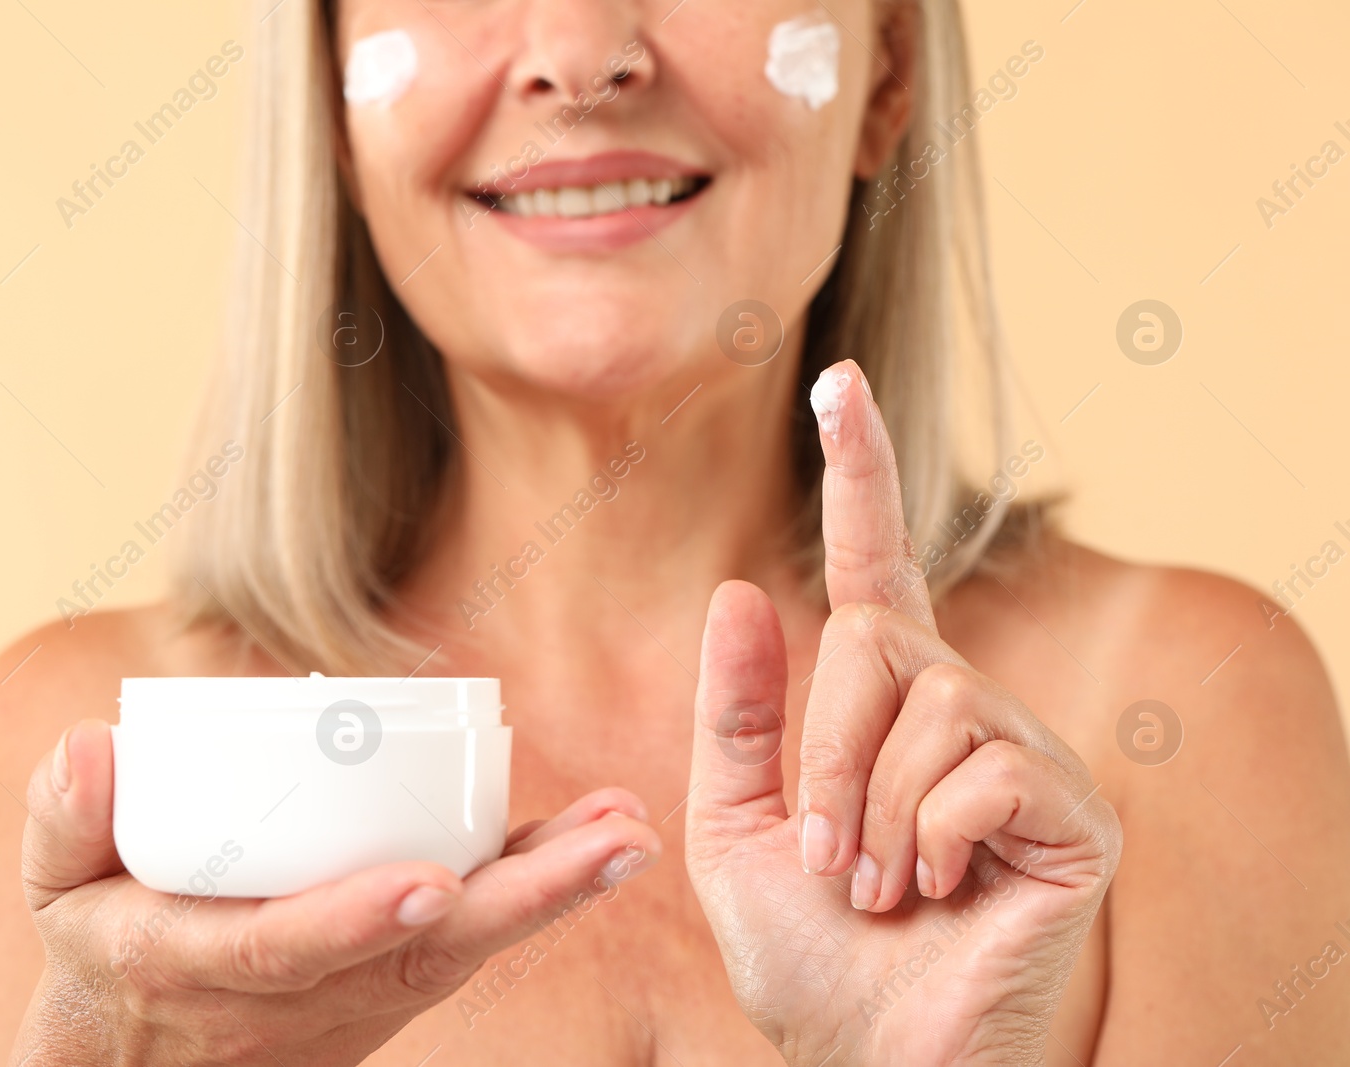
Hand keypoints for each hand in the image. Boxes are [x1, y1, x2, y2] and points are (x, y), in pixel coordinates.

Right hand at [11, 719, 659, 1065]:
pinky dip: (537, 893)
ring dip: (555, 893)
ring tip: (630, 829)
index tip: (432, 880)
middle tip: (615, 843)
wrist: (141, 1059)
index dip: (358, 915)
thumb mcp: (56, 887)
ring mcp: (358, 994)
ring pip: (467, 948)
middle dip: (525, 903)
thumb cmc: (101, 947)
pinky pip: (472, 938)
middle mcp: (303, 993)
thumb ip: (66, 813)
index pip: (291, 947)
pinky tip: (596, 840)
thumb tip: (102, 745)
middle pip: (424, 951)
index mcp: (206, 965)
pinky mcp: (391, 982)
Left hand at [685, 360, 1120, 1065]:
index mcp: (881, 705)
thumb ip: (737, 718)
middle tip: (825, 855)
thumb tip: (740, 588)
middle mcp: (961, 707)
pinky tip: (935, 894)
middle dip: (823, 752)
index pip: (879, 564)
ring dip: (868, 808)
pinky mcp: (1072, 813)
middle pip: (876, 636)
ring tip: (873, 886)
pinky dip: (926, 840)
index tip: (840, 381)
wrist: (869, 1061)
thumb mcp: (735, 829)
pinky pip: (980, 770)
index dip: (860, 471)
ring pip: (929, 701)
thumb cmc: (808, 954)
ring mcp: (1024, 755)